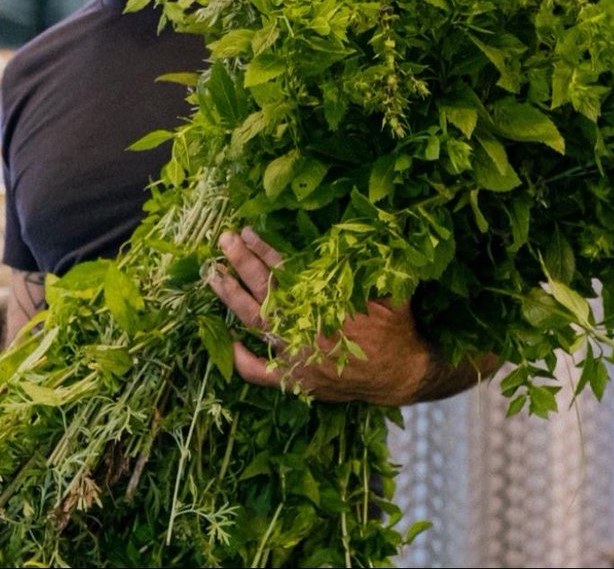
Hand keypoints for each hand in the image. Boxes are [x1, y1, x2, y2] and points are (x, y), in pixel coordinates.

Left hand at [208, 227, 432, 404]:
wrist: (401, 375)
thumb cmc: (396, 328)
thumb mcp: (389, 290)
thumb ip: (368, 267)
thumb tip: (359, 234)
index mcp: (325, 304)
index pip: (285, 273)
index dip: (265, 251)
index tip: (248, 232)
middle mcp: (304, 329)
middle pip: (263, 292)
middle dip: (242, 263)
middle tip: (224, 241)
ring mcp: (295, 356)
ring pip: (253, 324)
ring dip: (231, 297)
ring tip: (213, 275)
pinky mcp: (293, 379)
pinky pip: (256, 371)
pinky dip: (239, 356)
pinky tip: (226, 337)